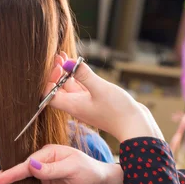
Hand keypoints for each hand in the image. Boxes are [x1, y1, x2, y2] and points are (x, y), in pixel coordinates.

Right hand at [0, 144, 123, 183]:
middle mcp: (43, 163)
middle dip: (1, 175)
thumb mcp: (72, 168)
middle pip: (18, 170)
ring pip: (19, 181)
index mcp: (49, 153)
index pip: (26, 164)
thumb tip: (30, 165)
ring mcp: (43, 177)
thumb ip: (51, 169)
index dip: (12, 173)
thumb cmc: (90, 172)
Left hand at [46, 53, 163, 142]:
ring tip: (66, 56)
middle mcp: (77, 105)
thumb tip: (68, 62)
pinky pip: (82, 88)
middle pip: (58, 88)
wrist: (135, 127)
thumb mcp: (100, 89)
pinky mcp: (96, 101)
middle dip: (56, 72)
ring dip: (66, 72)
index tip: (59, 66)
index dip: (49, 79)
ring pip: (70, 87)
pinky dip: (79, 77)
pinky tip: (81, 67)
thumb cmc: (118, 111)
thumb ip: (83, 75)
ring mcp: (86, 104)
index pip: (49, 94)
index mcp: (73, 105)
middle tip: (60, 56)